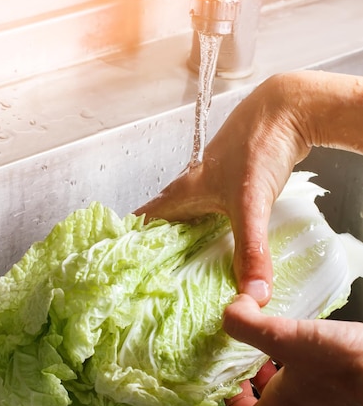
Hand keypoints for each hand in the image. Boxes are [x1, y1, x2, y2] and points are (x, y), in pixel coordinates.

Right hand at [136, 71, 362, 303]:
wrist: (288, 110)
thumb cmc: (258, 147)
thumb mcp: (251, 204)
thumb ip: (251, 250)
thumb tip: (254, 296)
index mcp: (181, 194)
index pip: (140, 224)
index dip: (126, 250)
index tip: (118, 278)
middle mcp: (189, 192)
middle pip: (161, 229)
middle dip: (154, 259)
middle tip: (151, 290)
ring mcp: (210, 189)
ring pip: (187, 225)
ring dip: (182, 250)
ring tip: (181, 281)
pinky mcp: (231, 189)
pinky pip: (210, 221)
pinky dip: (209, 240)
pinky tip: (219, 255)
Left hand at [223, 294, 362, 405]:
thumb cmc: (345, 363)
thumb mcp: (286, 338)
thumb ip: (250, 326)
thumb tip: (231, 313)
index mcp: (285, 402)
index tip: (228, 384)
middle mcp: (305, 402)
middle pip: (273, 405)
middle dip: (258, 383)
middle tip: (249, 358)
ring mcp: (327, 391)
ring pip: (295, 387)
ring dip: (281, 368)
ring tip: (274, 340)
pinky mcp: (344, 374)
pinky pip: (315, 371)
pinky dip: (304, 355)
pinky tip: (306, 332)